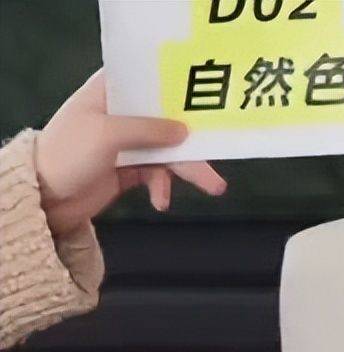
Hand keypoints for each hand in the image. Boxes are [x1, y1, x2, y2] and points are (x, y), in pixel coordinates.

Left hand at [34, 68, 226, 236]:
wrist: (45, 199)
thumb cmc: (67, 155)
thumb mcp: (107, 134)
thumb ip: (148, 129)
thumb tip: (183, 131)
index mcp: (108, 92)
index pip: (145, 78)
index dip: (173, 83)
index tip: (203, 91)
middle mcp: (119, 114)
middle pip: (165, 119)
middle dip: (191, 138)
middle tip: (218, 152)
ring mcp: (125, 143)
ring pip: (167, 150)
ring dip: (188, 169)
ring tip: (212, 186)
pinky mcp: (128, 169)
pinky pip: (157, 174)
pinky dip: (163, 187)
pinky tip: (161, 201)